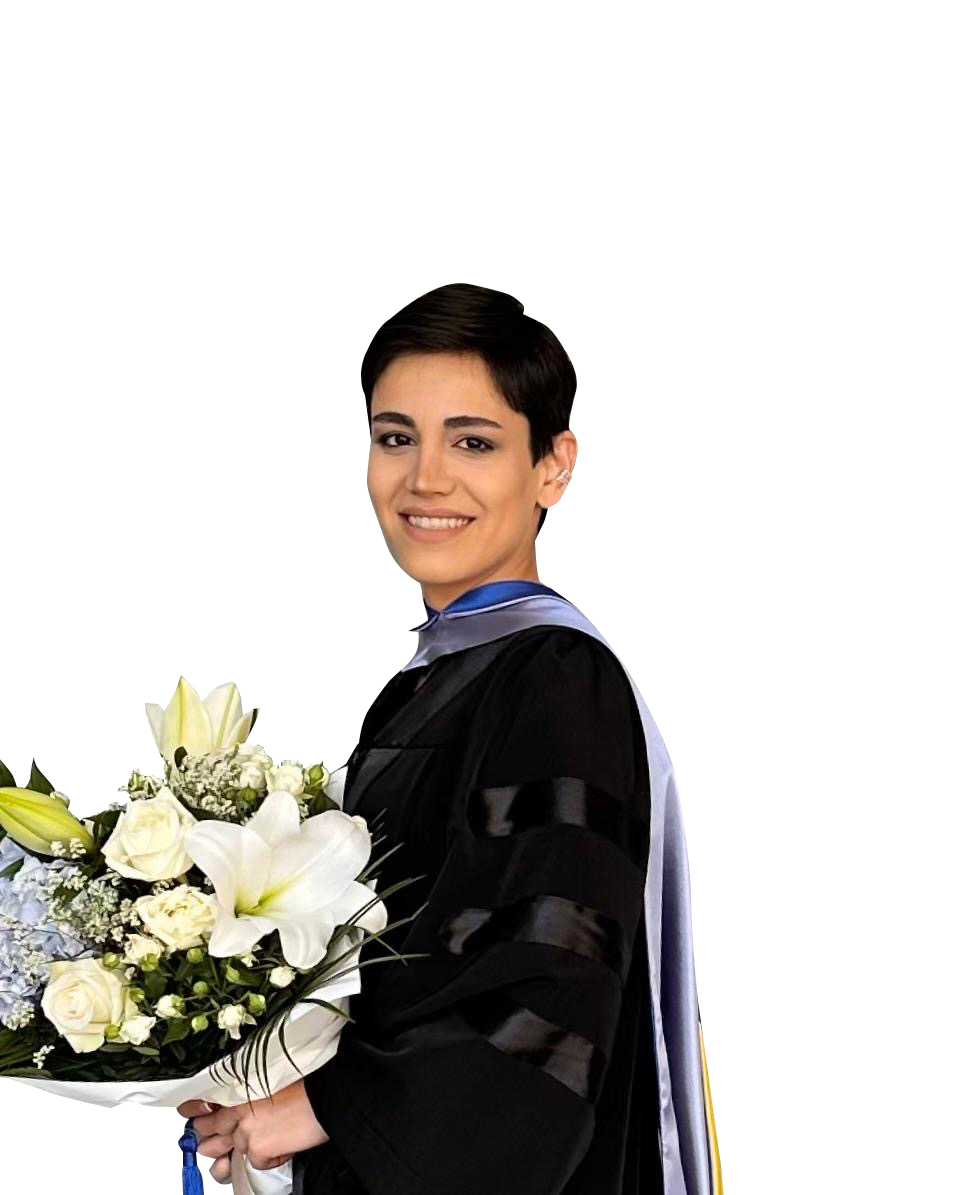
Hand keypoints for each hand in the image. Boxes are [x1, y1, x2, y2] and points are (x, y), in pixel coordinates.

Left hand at [178, 1081, 329, 1179]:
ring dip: (229, 1156)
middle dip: (206, 1137)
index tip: (187, 1111)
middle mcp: (236, 1110)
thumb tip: (241, 1106)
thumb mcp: (272, 1080)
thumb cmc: (306, 1085)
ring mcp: (243, 1132)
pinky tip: (280, 1149)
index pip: (206, 1100)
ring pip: (226, 1153)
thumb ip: (251, 1093)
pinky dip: (266, 1160)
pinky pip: (253, 1163)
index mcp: (239, 1086)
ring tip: (236, 1155)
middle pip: (209, 1129)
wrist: (325, 1097)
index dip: (194, 1108)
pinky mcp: (255, 1151)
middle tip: (204, 1140)